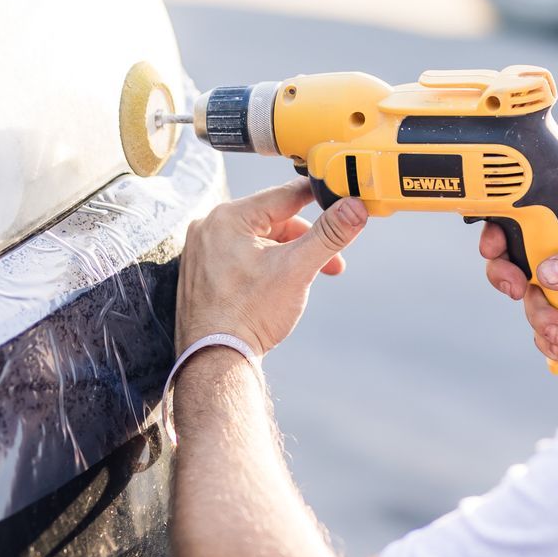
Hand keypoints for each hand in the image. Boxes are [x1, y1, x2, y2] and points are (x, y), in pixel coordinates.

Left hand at [177, 179, 368, 356]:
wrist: (215, 360)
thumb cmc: (250, 315)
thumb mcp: (297, 269)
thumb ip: (329, 235)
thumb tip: (355, 207)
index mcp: (228, 217)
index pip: (285, 196)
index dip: (320, 198)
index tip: (344, 201)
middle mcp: (209, 227)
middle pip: (272, 220)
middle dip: (305, 240)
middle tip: (332, 262)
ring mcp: (202, 250)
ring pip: (259, 239)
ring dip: (287, 255)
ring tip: (305, 280)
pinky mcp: (202, 271)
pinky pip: (242, 255)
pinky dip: (266, 265)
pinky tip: (278, 287)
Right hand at [479, 197, 557, 367]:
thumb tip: (547, 269)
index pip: (542, 214)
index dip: (512, 225)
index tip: (497, 244)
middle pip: (522, 257)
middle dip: (516, 279)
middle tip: (520, 290)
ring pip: (529, 299)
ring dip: (540, 319)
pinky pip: (541, 329)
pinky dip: (549, 342)